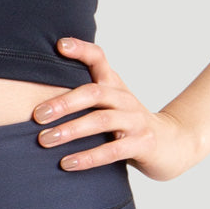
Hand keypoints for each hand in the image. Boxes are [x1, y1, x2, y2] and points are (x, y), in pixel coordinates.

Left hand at [32, 37, 197, 181]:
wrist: (172, 143)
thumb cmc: (128, 120)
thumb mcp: (111, 101)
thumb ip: (86, 92)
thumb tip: (41, 92)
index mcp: (114, 83)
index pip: (99, 57)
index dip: (81, 49)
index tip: (59, 45)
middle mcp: (124, 97)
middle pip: (94, 92)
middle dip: (63, 102)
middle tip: (37, 114)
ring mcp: (135, 120)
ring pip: (101, 121)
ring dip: (70, 130)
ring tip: (45, 140)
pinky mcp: (142, 144)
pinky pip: (113, 151)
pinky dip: (88, 157)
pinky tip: (67, 163)